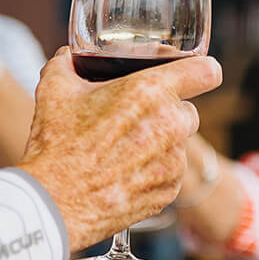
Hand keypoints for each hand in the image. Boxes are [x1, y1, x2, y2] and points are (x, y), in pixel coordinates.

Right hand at [17, 48, 222, 251]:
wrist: (52, 203)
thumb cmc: (55, 145)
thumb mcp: (55, 90)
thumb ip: (67, 63)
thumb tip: (69, 56)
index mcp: (150, 91)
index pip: (206, 71)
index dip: (201, 70)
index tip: (195, 75)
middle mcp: (170, 125)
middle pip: (188, 108)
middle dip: (166, 111)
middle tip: (133, 118)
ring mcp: (173, 161)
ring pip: (178, 142)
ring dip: (160, 142)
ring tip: (121, 150)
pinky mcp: (170, 191)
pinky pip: (171, 172)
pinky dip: (154, 171)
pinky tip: (123, 173)